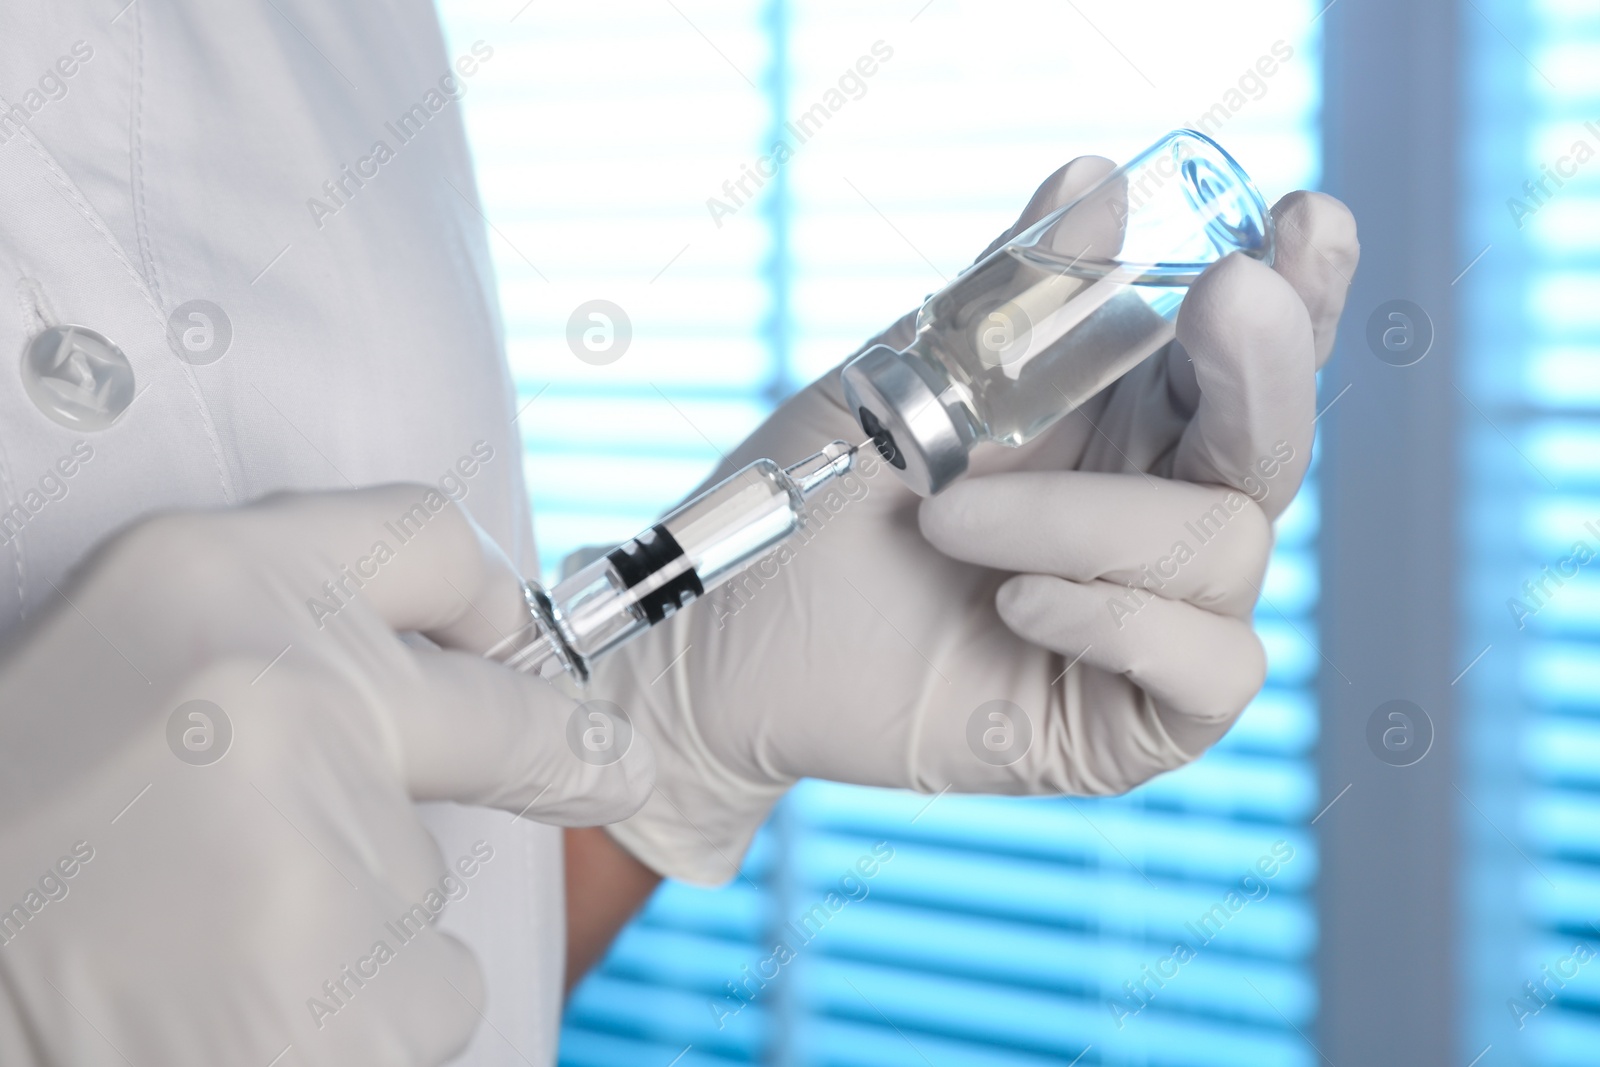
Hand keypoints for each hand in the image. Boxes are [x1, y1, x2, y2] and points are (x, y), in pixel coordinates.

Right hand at [0, 487, 651, 1065]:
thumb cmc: (28, 826)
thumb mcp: (136, 653)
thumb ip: (302, 623)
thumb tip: (493, 642)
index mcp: (207, 582)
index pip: (430, 542)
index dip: (491, 598)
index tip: (536, 643)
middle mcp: (279, 688)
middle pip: (507, 722)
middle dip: (566, 754)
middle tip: (608, 767)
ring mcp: (318, 845)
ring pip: (437, 882)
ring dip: (371, 919)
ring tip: (225, 939)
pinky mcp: (345, 996)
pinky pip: (429, 992)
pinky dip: (363, 1017)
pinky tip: (247, 1008)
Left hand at [589, 157, 1357, 883]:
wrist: (733, 639)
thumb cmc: (819, 504)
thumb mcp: (909, 383)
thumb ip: (1010, 296)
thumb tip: (1097, 177)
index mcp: (1117, 422)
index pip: (1237, 354)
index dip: (1299, 290)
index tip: (1307, 218)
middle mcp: (1151, 512)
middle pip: (1270, 440)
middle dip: (1262, 365)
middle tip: (1228, 297)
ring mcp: (1151, 620)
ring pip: (1218, 543)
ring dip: (1081, 518)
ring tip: (946, 521)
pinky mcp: (1133, 717)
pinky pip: (1212, 665)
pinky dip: (1115, 621)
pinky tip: (1016, 603)